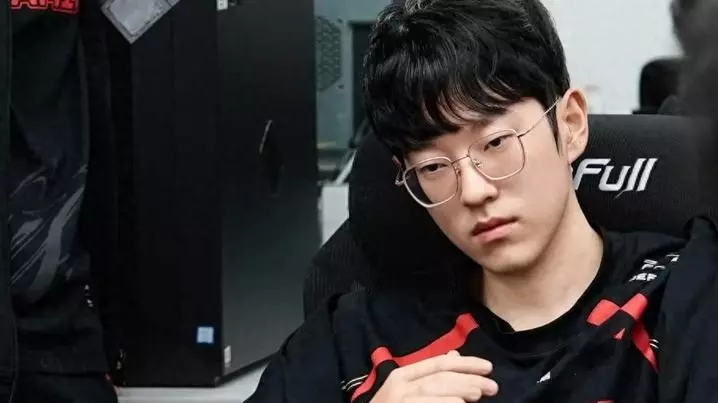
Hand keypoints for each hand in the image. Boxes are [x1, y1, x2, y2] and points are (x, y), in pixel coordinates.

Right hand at [369, 351, 498, 402]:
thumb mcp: (406, 389)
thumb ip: (430, 374)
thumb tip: (455, 356)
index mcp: (402, 375)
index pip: (438, 363)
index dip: (465, 363)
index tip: (489, 367)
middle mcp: (399, 386)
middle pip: (438, 377)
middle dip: (468, 379)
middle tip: (491, 386)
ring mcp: (399, 402)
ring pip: (432, 390)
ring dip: (459, 391)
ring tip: (478, 395)